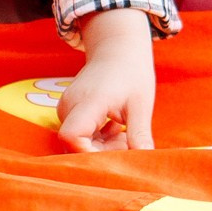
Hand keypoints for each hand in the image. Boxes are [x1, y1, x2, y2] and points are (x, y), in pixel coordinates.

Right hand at [57, 7, 155, 150]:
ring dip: (102, 147)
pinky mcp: (69, 111)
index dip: (88, 154)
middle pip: (76, 145)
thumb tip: (145, 162)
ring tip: (124, 135)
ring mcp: (66, 107)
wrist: (118, 48)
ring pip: (78, 142)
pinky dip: (98, 139)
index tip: (114, 157)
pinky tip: (116, 129)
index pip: (72, 136)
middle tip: (128, 145)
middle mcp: (70, 105)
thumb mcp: (141, 105)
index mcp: (88, 100)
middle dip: (102, 154)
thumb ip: (139, 135)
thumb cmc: (132, 72)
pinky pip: (79, 134)